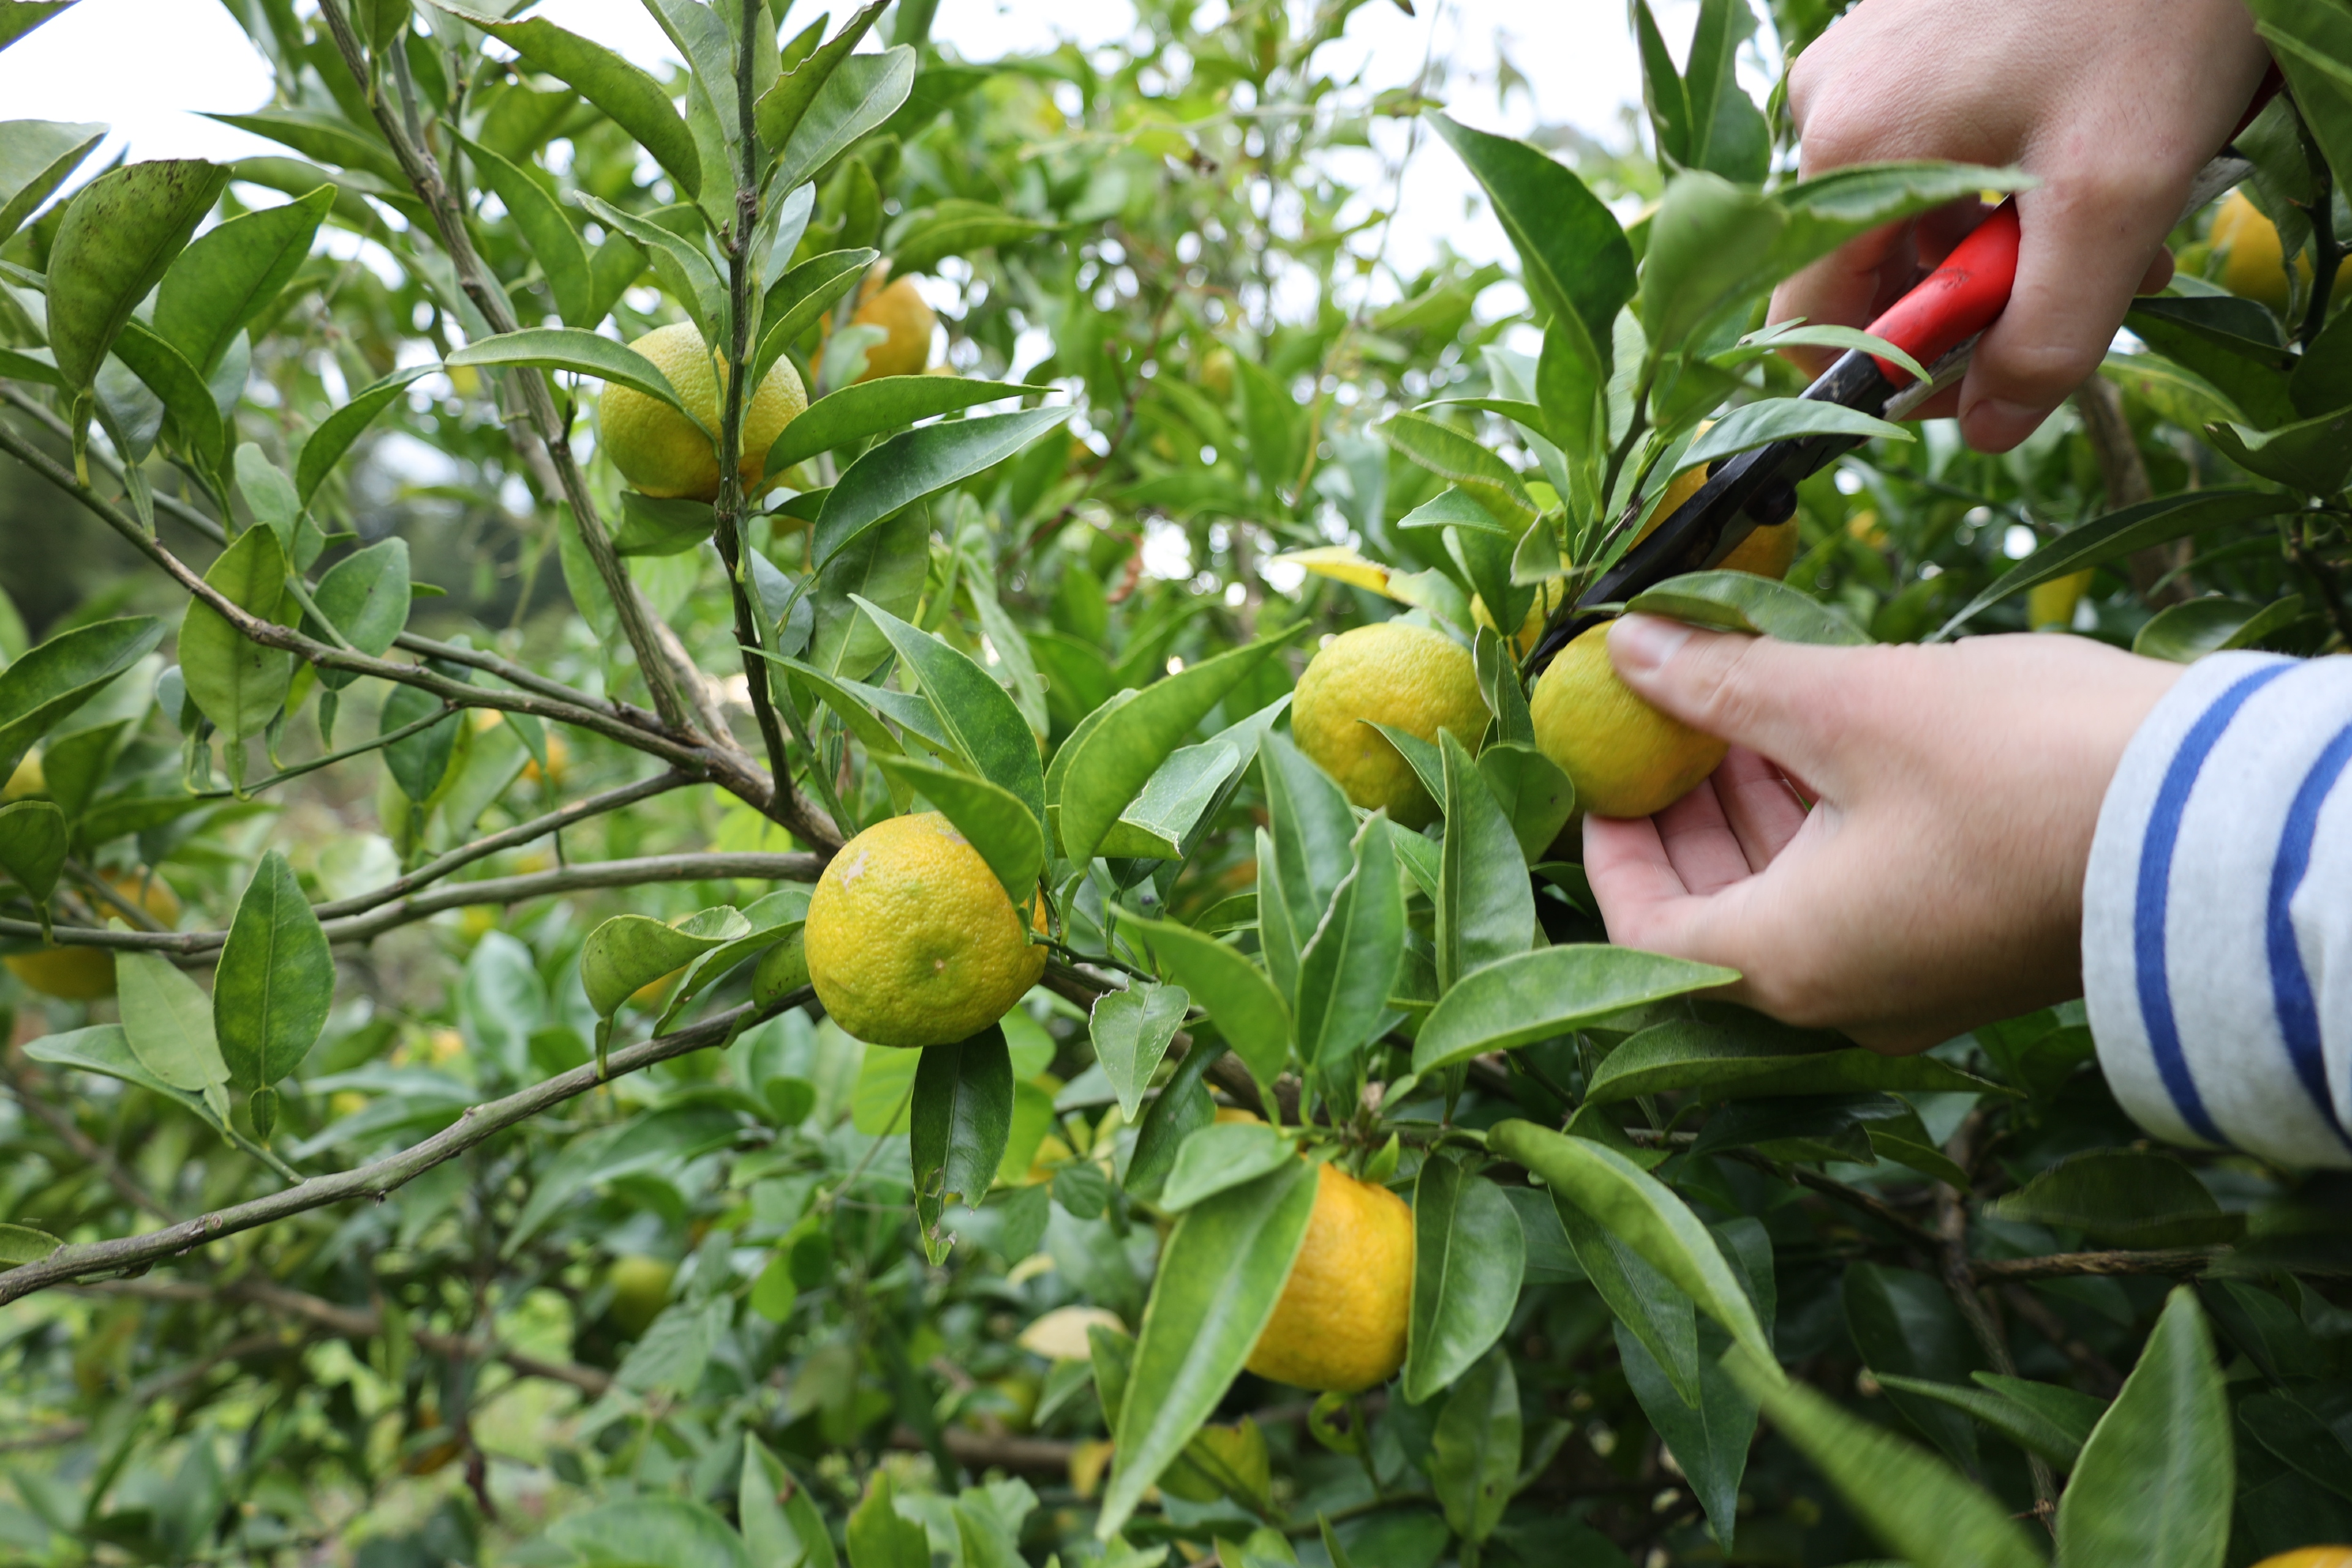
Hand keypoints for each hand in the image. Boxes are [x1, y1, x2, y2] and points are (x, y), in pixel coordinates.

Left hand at [1581, 615, 2183, 1051]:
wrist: (2219, 823)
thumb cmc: (2023, 767)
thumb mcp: (1850, 705)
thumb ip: (1726, 684)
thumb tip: (1630, 648)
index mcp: (1788, 961)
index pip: (1643, 929)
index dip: (1610, 841)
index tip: (1606, 762)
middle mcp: (1841, 995)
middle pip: (1714, 913)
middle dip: (1685, 811)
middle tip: (1669, 714)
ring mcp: (1912, 981)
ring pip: (1790, 900)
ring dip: (1756, 808)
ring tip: (1742, 704)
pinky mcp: (1970, 949)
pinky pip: (1860, 896)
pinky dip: (1824, 825)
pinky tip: (1826, 737)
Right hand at [1771, 0, 2270, 451]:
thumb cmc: (2150, 16)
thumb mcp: (2113, 198)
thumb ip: (2048, 336)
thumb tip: (1990, 431)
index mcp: (1847, 151)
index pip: (1810, 322)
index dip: (1888, 380)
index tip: (1982, 378)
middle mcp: (1830, 103)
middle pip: (1873, 266)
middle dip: (1978, 300)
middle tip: (2090, 290)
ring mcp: (1867, 61)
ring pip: (1915, 209)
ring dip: (2008, 242)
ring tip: (2115, 218)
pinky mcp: (1909, 34)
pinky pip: (1936, 145)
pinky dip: (2009, 177)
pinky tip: (2089, 158)